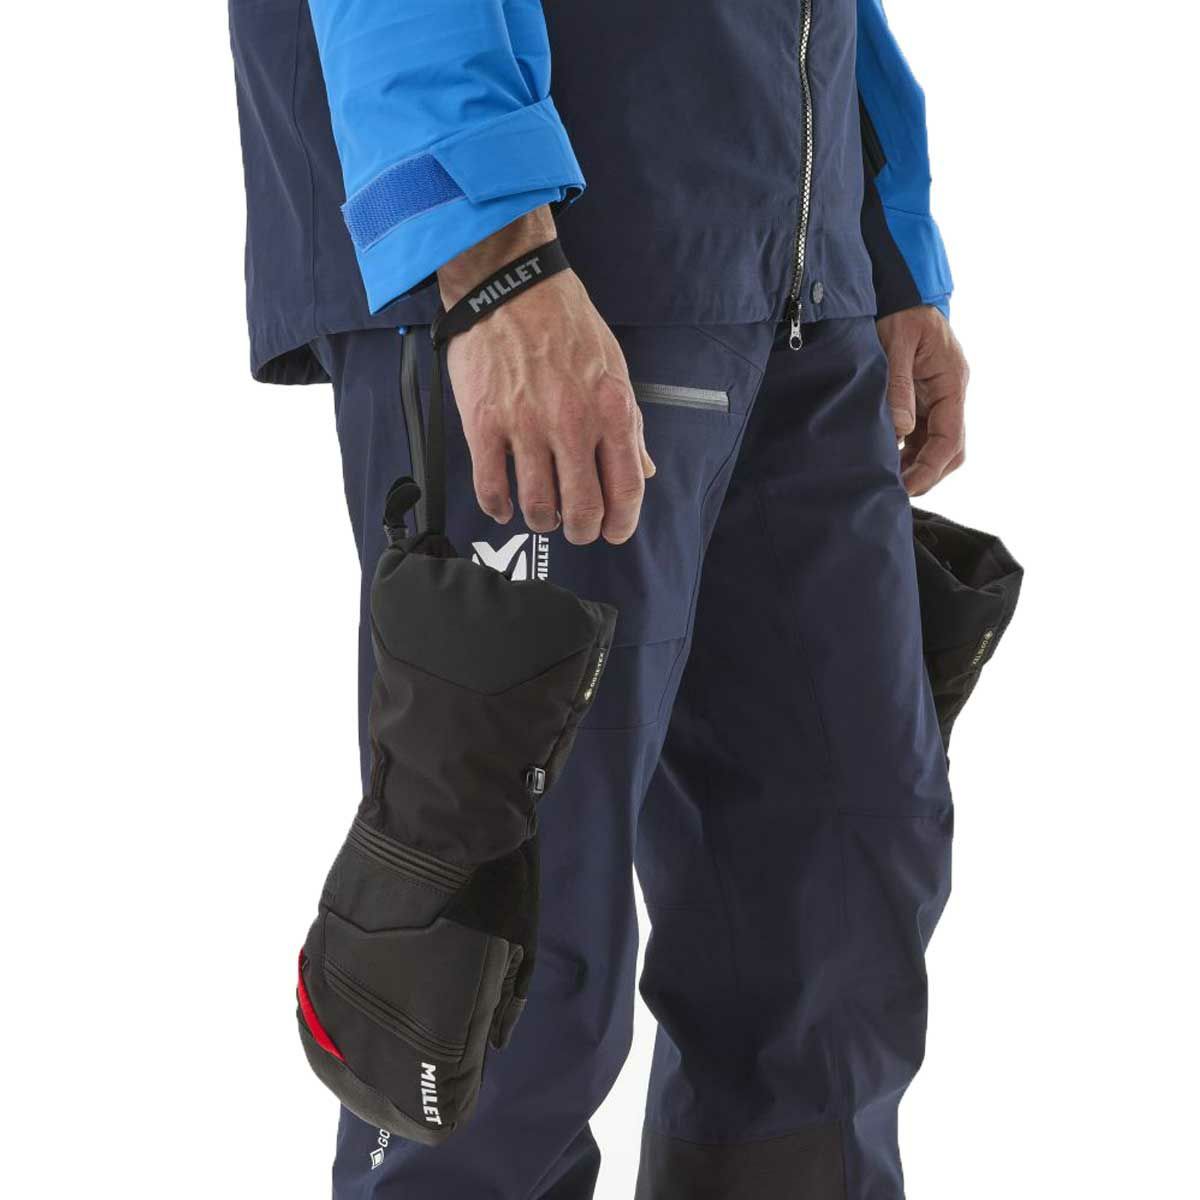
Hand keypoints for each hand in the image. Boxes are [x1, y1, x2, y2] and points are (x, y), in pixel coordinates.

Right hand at [437, 208, 654, 544]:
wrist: (509, 286)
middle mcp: (572, 424)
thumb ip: (629, 427)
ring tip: (542, 515)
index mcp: (611, 411)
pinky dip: (500, 509)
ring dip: (542, 521)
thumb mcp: (614, 370)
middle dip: (581, 530)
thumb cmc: (565, 324)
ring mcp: (526, 427)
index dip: (621, 522)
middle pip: (582, 509)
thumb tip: (643, 470)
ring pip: (537, 507)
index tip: (614, 531)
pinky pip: (491, 488)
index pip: (626, 488)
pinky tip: (505, 507)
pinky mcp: (485, 425)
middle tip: (576, 528)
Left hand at [876, 305, 968, 495]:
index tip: (907, 487)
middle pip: (950, 450)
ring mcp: (937, 398)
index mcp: (952, 382)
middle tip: (894, 490)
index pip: (951, 438)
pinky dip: (906, 451)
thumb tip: (902, 430)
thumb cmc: (900, 312)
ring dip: (914, 465)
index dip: (931, 467)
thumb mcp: (897, 344)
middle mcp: (950, 394)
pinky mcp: (922, 399)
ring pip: (935, 445)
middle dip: (926, 473)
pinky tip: (885, 458)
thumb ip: (899, 387)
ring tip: (885, 479)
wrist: (899, 291)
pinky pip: (921, 435)